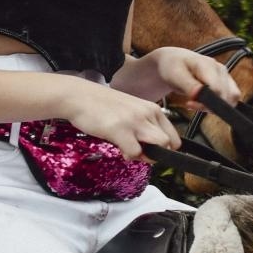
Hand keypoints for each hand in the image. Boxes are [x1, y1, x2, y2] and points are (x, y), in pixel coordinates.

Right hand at [61, 81, 181, 159]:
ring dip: (146, 155)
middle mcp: (147, 113)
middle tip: (139, 151)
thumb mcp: (130, 111)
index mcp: (152, 109)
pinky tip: (119, 147)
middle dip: (156, 153)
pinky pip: (135, 152)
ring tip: (130, 149)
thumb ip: (143, 126)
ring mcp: (135, 121)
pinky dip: (128, 156)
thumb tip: (150, 150)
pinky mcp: (121, 129)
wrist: (78, 96)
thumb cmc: (102, 105)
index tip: (152, 150)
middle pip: (169, 143)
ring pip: (159, 146)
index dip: (165, 148)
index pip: (173, 136)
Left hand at [111, 46, 242, 108]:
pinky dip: (212, 106)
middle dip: (213, 104)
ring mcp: (219, 75)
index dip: (212, 100)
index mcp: (205, 63)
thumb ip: (187, 84)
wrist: (160, 64)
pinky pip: (225, 99)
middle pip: (230, 94)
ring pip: (229, 98)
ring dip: (213, 106)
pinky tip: (195, 104)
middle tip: (191, 105)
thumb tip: (201, 96)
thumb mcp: (171, 74)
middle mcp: (217, 67)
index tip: (193, 104)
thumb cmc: (163, 66)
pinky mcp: (218, 83)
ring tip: (191, 104)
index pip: (221, 86)